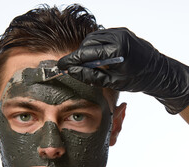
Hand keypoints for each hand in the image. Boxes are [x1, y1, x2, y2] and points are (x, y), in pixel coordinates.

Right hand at [58, 28, 188, 113]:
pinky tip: (97, 57)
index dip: (72, 60)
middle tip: (75, 68)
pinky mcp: (121, 32)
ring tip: (88, 64)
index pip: (87, 53)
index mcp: (118, 49)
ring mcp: (120, 32)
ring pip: (93, 38)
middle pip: (88, 43)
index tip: (61, 65)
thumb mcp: (113, 83)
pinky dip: (95, 46)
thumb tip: (72, 71)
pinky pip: (101, 36)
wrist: (157, 71)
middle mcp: (119, 36)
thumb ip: (91, 76)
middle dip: (80, 56)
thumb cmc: (137, 80)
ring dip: (87, 50)